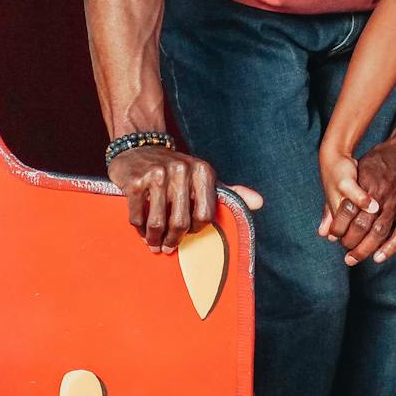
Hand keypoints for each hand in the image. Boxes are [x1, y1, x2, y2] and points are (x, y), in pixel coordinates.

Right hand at [107, 146, 259, 253]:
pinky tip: (140, 229)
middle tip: (167, 247)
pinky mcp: (135, 181)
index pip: (205, 215)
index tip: (188, 234)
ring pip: (157, 222)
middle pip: (181, 222)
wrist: (140, 148)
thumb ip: (230, 192)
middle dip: (173, 240)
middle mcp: (182, 170)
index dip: (196, 230)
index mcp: (203, 171)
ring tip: (153, 243)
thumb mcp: (204, 178)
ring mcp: (157, 174)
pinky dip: (138, 228)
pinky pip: (137, 216)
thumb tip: (259, 203)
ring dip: (154, 238)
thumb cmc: (176, 170)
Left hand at [316, 136, 395, 265]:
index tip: (334, 237)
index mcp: (364, 184)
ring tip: (355, 258)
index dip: (338, 227)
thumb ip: (334, 206)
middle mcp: (379, 194)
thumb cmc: (373, 164)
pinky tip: (378, 256)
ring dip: (366, 248)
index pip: (346, 210)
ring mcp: (394, 201)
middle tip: (345, 255)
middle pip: (362, 225)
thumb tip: (323, 233)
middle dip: (351, 242)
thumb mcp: (352, 177)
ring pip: (379, 231)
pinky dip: (389, 246)